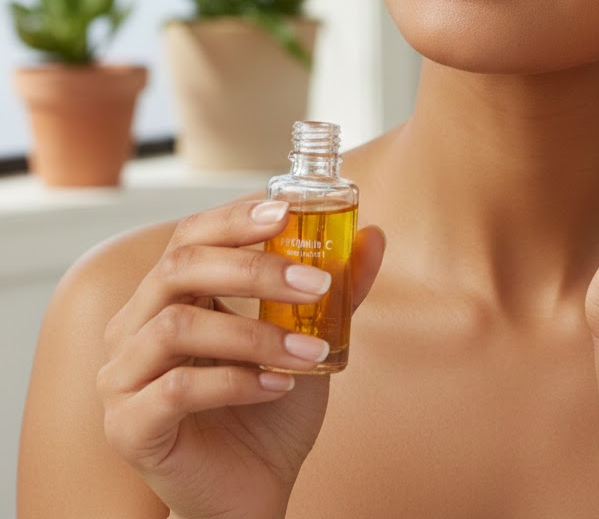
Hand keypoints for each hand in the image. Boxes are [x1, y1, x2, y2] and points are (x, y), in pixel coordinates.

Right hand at [98, 198, 385, 518]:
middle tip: (316, 285)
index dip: (235, 217)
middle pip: (180, 267)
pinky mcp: (128, 426)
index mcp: (171, 294)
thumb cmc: (272, 405)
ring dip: (255, 334)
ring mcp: (123, 376)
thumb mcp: (310, 337)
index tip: (286, 211)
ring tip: (310, 352)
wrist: (254, 490)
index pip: (191, 235)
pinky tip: (278, 387)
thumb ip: (338, 289)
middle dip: (255, 269)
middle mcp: (135, 326)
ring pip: (177, 327)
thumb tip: (374, 235)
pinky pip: (176, 391)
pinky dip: (237, 383)